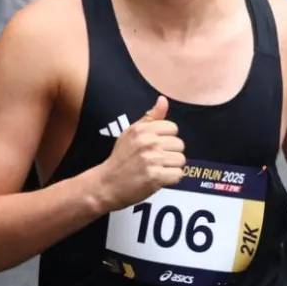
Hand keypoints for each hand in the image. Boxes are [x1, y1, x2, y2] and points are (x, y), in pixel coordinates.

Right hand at [94, 96, 185, 212]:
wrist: (105, 185)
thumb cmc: (121, 157)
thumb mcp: (131, 133)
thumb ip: (151, 117)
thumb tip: (163, 100)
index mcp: (143, 130)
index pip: (173, 128)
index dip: (167, 138)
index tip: (156, 146)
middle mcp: (148, 143)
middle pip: (179, 144)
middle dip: (170, 153)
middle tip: (156, 160)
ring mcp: (152, 160)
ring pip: (181, 160)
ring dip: (172, 167)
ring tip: (157, 169)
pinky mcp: (155, 178)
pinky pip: (178, 175)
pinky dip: (171, 179)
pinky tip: (159, 178)